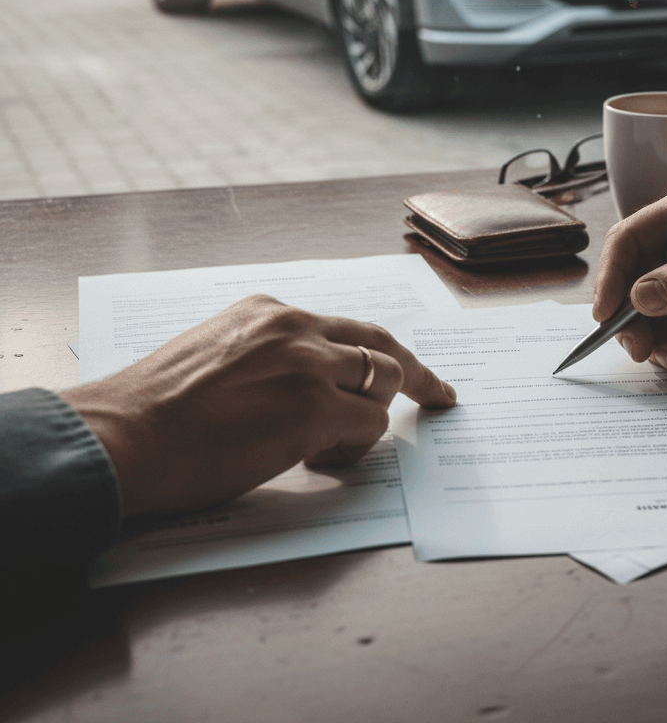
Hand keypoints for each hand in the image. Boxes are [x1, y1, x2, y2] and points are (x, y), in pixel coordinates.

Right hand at [63, 295, 455, 517]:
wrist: (119, 437)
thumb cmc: (153, 411)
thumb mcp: (215, 355)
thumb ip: (266, 357)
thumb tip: (299, 387)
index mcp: (268, 311)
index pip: (345, 327)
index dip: (378, 351)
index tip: (407, 367)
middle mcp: (294, 326)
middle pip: (382, 344)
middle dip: (417, 374)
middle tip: (440, 396)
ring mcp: (308, 363)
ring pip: (383, 382)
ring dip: (370, 420)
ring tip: (332, 448)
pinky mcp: (314, 406)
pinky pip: (369, 425)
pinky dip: (356, 449)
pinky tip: (319, 462)